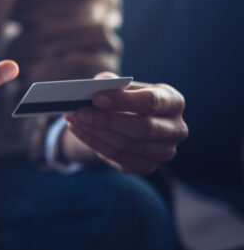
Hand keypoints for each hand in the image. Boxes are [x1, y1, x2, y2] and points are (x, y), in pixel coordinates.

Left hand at [63, 72, 188, 173]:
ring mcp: (164, 152)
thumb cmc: (127, 98)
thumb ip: (110, 83)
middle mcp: (176, 129)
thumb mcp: (122, 86)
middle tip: (77, 111)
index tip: (96, 98)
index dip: (123, 100)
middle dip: (105, 120)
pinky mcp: (147, 166)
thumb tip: (96, 86)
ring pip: (126, 145)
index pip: (151, 102)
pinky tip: (77, 130)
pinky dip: (93, 142)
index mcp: (174, 101)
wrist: (130, 120)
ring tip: (72, 118)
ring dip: (94, 131)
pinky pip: (116, 157)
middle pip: (142, 128)